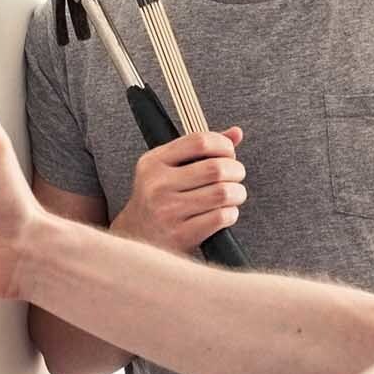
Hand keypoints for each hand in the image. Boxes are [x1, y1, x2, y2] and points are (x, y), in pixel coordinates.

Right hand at [109, 127, 246, 255]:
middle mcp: (157, 185)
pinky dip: (231, 214)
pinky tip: (225, 213)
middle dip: (236, 170)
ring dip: (237, 193)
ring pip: (222, 193)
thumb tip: (236, 133)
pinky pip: (221, 217)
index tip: (229, 153)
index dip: (224, 145)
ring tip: (234, 195)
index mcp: (154, 162)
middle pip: (216, 168)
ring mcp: (168, 211)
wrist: (136, 239)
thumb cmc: (158, 199)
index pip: (199, 141)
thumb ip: (201, 149)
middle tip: (236, 176)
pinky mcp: (180, 235)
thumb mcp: (169, 168)